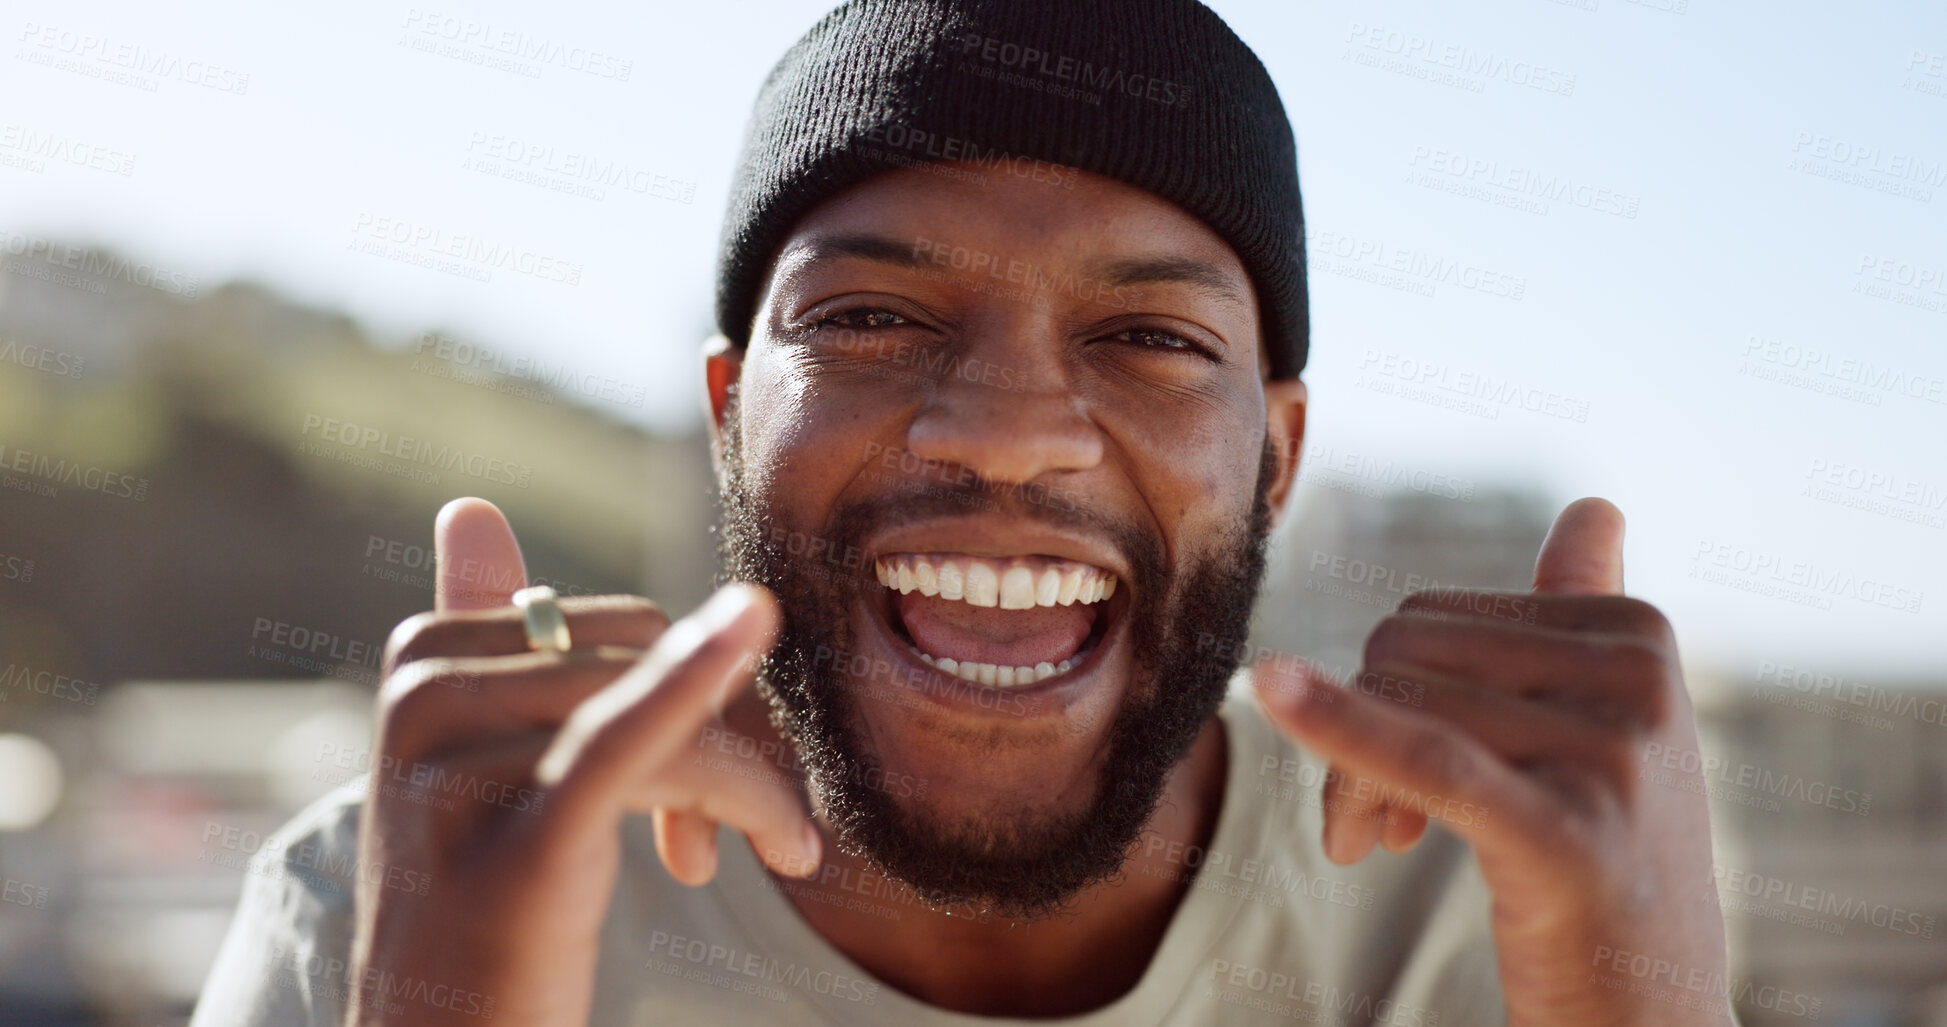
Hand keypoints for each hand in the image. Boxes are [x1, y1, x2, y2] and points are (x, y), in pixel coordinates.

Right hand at [342, 498, 819, 1025]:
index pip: (616, 630)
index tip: (709, 782)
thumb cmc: (474, 910)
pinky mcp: (517, 847)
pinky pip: (629, 740)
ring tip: (782, 849)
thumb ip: (483, 633)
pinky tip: (750, 628)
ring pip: (671, 724)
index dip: (691, 690)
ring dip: (753, 790)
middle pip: (649, 663)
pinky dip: (697, 688)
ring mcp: (461, 773)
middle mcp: (427, 699)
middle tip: (753, 835)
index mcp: (423, 659)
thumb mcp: (469, 763)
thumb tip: (470, 506)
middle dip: (727, 742)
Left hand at [1254, 498, 1731, 1026]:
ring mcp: (1611, 756)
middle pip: (1406, 652)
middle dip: (1357, 731)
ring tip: (1374, 842)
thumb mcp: (1612, 729)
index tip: (1398, 774)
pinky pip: (1426, 756)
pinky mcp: (1568, 834)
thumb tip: (1594, 508)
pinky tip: (1271, 691)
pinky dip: (1341, 726)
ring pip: (1397, 708)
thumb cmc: (1609, 865)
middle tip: (1371, 824)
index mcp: (1636, 633)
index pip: (1435, 617)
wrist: (1652, 1019)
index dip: (1386, 688)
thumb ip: (1589, 613)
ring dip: (1350, 788)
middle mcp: (1635, 680)